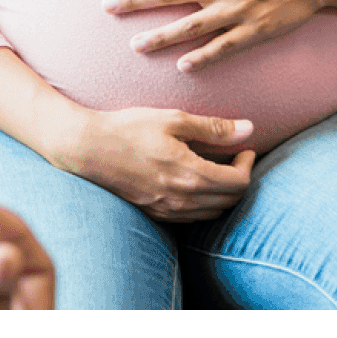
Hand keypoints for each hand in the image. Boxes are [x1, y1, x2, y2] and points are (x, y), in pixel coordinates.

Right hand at [47, 106, 255, 222]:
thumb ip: (213, 127)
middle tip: (234, 157)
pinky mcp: (155, 214)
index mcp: (191, 175)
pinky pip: (192, 217)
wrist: (87, 149)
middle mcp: (183, 200)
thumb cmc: (128, 129)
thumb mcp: (172, 120)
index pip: (239, 182)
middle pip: (231, 200)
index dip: (248, 164)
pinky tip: (194, 182)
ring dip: (223, 193)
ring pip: (213, 212)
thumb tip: (249, 128)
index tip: (244, 148)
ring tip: (216, 168)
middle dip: (239, 179)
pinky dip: (203, 203)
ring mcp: (168, 211)